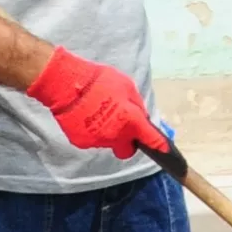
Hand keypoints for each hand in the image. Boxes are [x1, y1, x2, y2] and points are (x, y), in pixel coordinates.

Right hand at [28, 49, 169, 159]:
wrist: (66, 84)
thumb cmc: (99, 81)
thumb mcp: (126, 85)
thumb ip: (136, 104)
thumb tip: (141, 116)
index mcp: (130, 121)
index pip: (151, 139)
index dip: (159, 146)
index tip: (164, 150)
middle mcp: (115, 135)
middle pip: (126, 150)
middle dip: (127, 143)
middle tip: (122, 128)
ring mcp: (97, 141)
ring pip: (108, 143)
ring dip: (107, 133)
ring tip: (98, 113)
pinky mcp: (81, 142)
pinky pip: (92, 140)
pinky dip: (92, 132)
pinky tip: (86, 117)